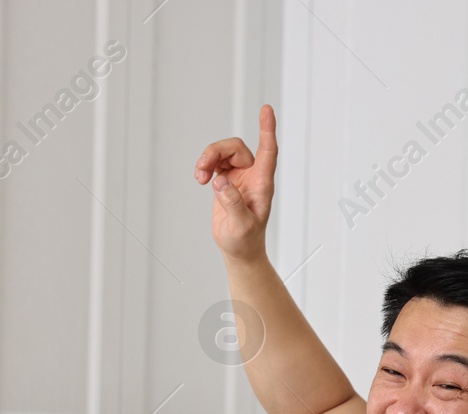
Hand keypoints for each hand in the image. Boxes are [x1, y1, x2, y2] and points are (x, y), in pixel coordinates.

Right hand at [194, 104, 277, 261]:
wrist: (239, 250)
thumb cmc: (245, 240)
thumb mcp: (241, 225)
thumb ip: (233, 203)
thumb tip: (221, 181)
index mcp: (262, 184)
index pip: (268, 151)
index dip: (267, 129)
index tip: (266, 109)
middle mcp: (253, 176)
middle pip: (236, 148)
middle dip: (216, 152)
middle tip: (202, 169)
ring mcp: (240, 177)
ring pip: (223, 153)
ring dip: (208, 159)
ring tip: (199, 177)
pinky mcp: (227, 181)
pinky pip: (216, 162)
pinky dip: (206, 166)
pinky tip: (201, 179)